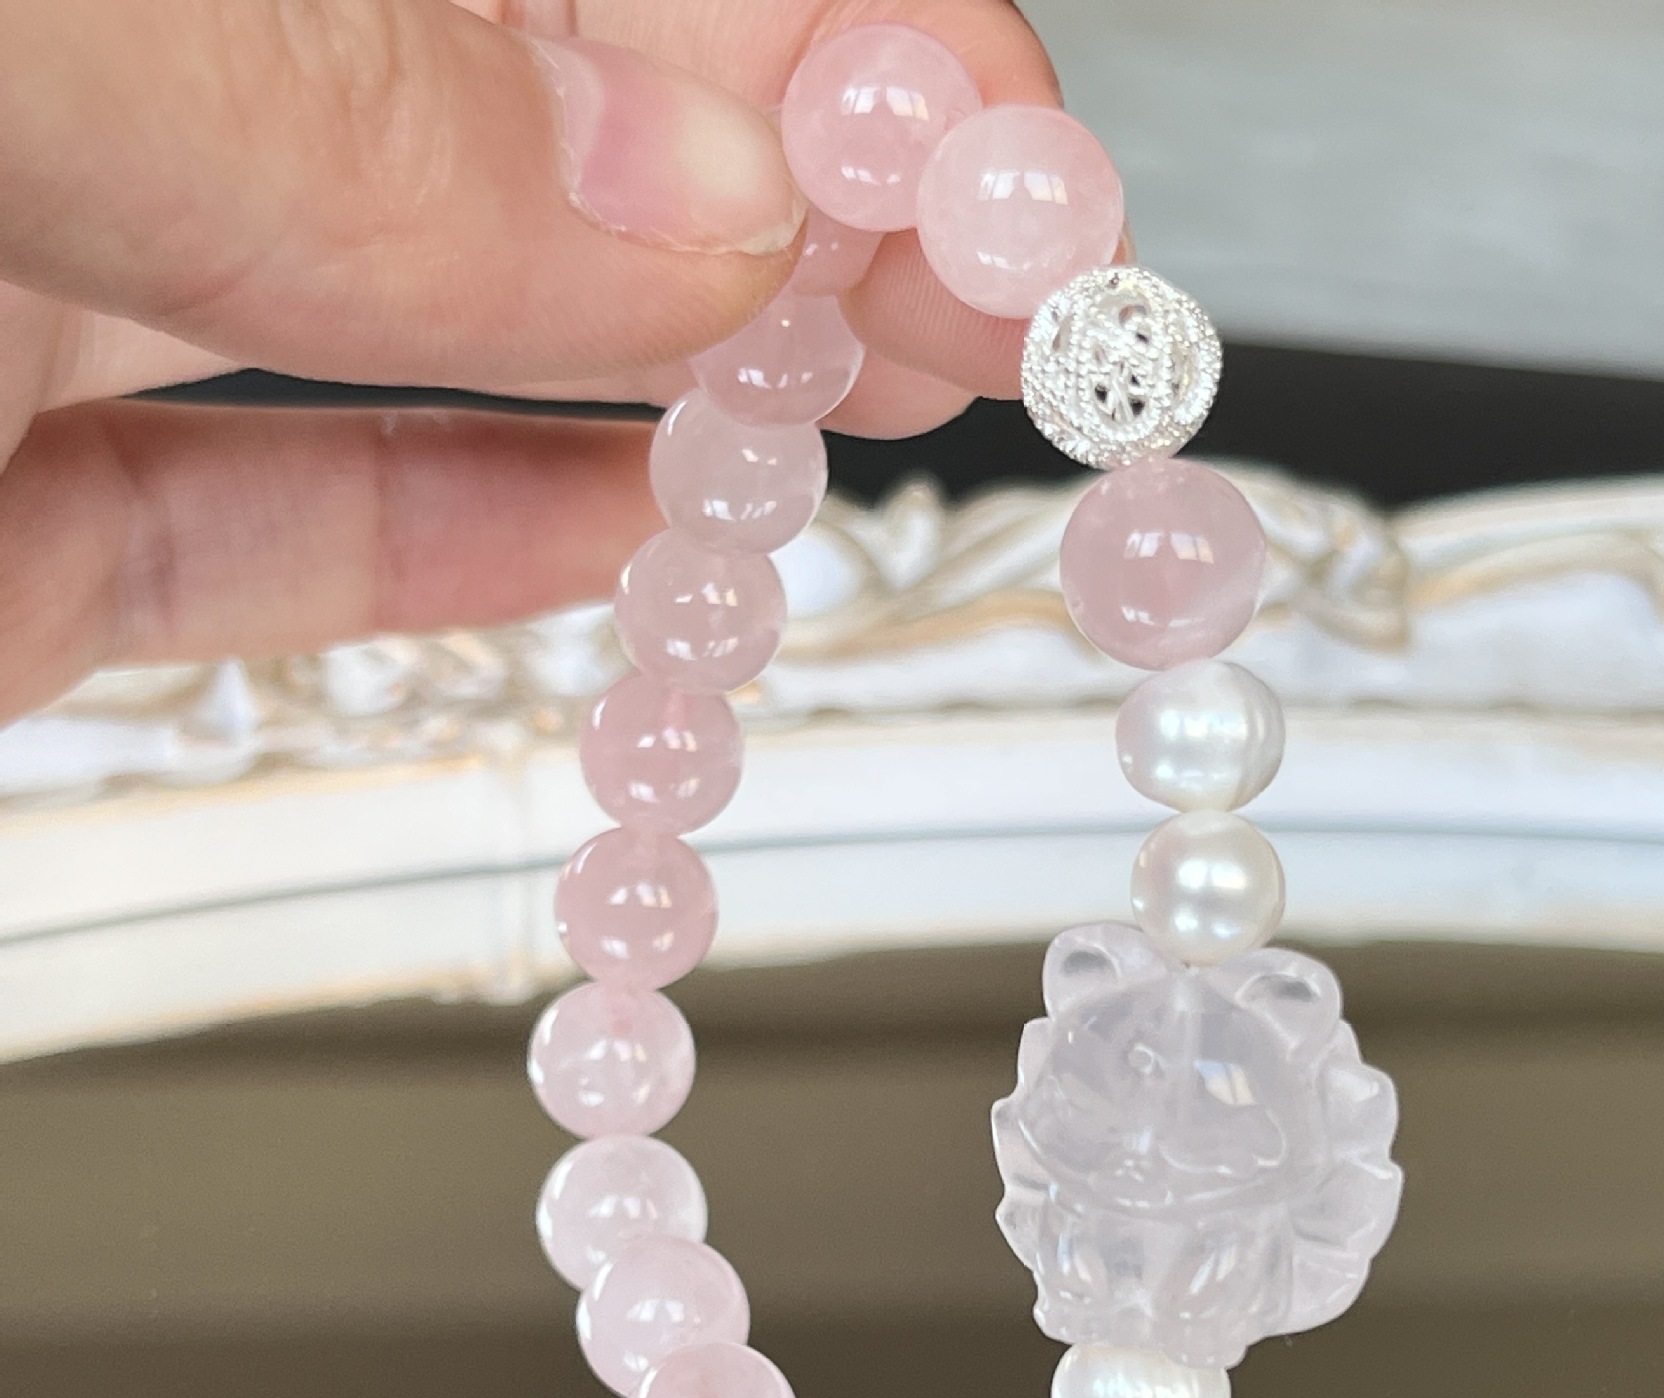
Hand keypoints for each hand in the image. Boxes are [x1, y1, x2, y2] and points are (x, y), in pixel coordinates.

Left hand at [0, 0, 1056, 719]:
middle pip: (532, 101)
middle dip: (800, 190)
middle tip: (991, 303)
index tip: (1014, 187)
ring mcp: (34, 299)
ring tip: (866, 386)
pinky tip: (621, 521)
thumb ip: (332, 112)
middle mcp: (91, 95)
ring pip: (424, 308)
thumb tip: (689, 205)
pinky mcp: (8, 526)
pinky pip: (272, 517)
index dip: (842, 39)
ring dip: (676, 354)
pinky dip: (467, 533)